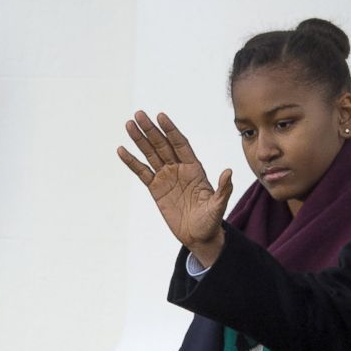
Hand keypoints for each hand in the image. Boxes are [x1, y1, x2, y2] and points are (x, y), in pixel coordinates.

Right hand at [117, 110, 232, 265]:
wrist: (198, 236)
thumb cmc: (211, 221)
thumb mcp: (218, 206)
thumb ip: (223, 190)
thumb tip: (229, 172)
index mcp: (194, 168)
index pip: (180, 144)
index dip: (170, 130)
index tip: (160, 116)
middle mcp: (179, 168)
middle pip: (162, 144)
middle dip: (151, 130)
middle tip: (138, 114)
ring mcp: (166, 177)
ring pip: (150, 154)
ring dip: (139, 140)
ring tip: (128, 125)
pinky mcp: (155, 189)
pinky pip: (142, 172)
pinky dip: (132, 161)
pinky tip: (122, 150)